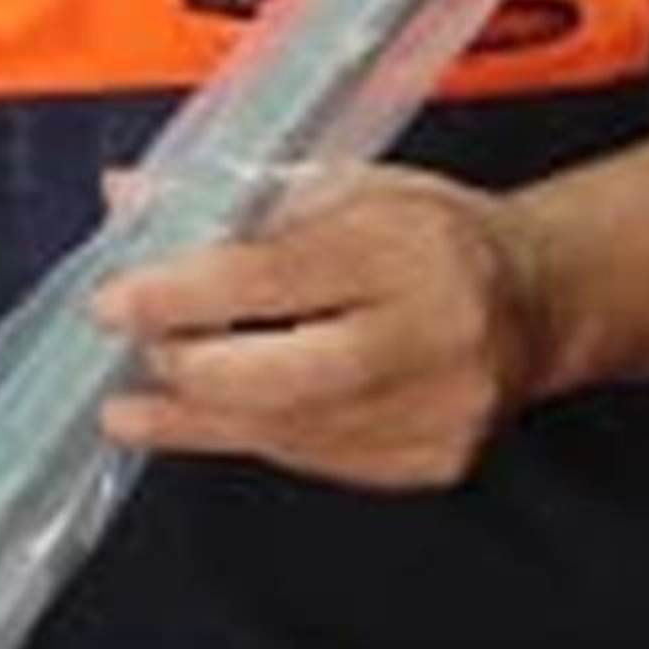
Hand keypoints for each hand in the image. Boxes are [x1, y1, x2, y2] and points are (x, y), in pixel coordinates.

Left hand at [91, 166, 551, 489]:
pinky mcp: (431, 462)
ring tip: (140, 402)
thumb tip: (125, 197)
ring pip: (285, 431)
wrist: (538, 300)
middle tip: (136, 353)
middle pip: (274, 378)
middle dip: (185, 369)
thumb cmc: (433, 233)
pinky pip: (315, 460)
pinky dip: (258, 435)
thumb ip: (237, 196)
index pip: (273, 276)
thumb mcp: (347, 185)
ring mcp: (436, 411)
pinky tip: (223, 416)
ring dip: (203, 414)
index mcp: (409, 247)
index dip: (179, 295)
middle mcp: (430, 334)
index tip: (111, 302)